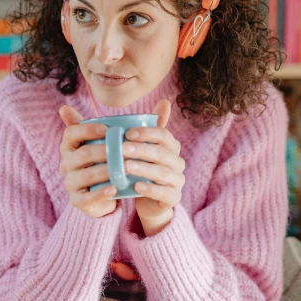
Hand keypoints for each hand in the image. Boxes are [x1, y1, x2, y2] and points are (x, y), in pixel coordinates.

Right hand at [59, 105, 117, 218]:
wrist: (106, 192)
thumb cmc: (103, 161)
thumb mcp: (99, 142)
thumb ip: (92, 124)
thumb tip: (65, 106)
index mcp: (69, 146)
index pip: (71, 133)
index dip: (88, 130)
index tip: (108, 129)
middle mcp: (66, 164)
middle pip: (82, 154)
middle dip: (103, 151)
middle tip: (123, 150)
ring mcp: (71, 183)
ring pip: (86, 175)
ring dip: (106, 171)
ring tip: (123, 168)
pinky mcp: (77, 201)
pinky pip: (88, 198)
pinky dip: (101, 193)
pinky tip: (114, 189)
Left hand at [124, 99, 184, 236]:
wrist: (147, 200)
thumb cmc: (143, 168)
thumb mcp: (145, 147)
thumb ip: (150, 127)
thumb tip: (165, 101)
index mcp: (171, 146)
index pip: (163, 135)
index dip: (146, 133)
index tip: (127, 133)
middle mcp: (177, 162)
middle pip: (161, 153)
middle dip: (141, 149)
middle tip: (122, 149)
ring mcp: (177, 181)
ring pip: (162, 173)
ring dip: (143, 168)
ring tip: (126, 166)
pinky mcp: (173, 198)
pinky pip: (164, 193)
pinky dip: (150, 190)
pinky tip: (136, 187)